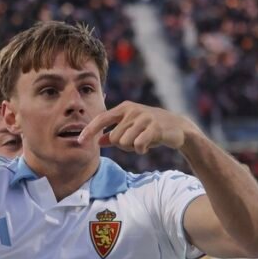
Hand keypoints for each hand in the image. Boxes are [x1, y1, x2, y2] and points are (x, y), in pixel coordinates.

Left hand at [77, 102, 199, 152]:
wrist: (178, 128)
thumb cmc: (150, 129)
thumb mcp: (130, 128)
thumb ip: (113, 133)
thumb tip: (98, 141)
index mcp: (124, 108)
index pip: (101, 119)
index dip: (89, 131)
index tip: (79, 141)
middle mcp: (132, 110)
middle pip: (114, 138)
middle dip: (123, 146)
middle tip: (136, 141)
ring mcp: (144, 117)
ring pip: (125, 143)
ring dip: (133, 148)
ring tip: (144, 141)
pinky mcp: (154, 127)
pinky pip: (138, 145)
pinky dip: (141, 150)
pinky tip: (149, 146)